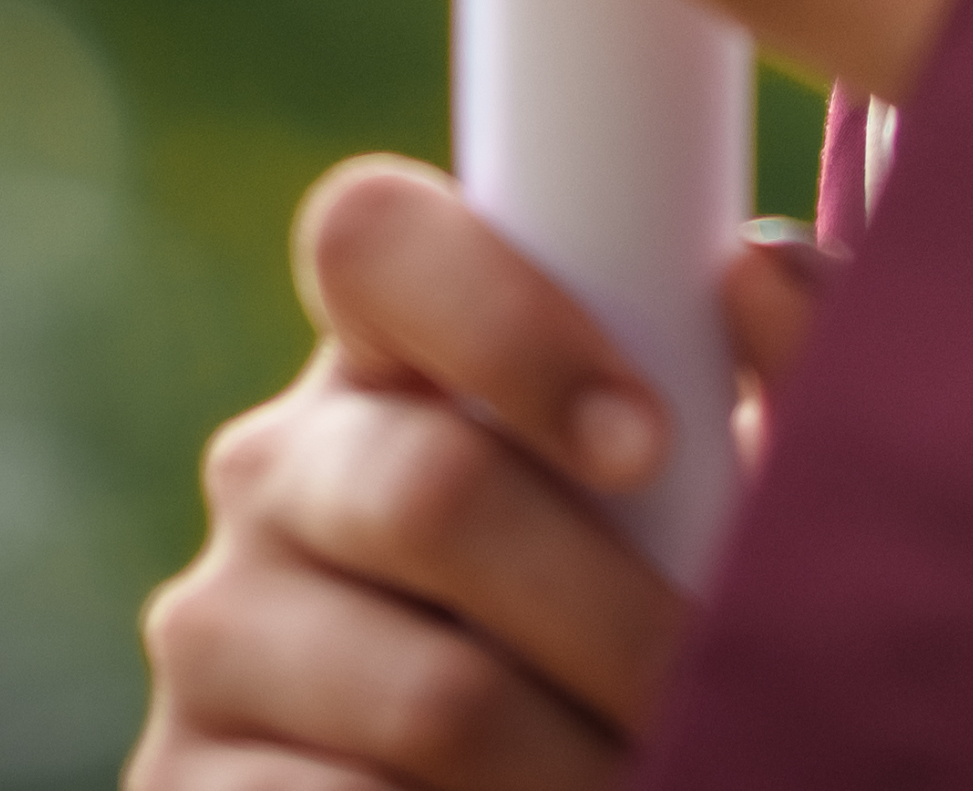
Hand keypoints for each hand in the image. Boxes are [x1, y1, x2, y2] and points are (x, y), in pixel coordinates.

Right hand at [130, 159, 820, 790]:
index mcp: (392, 357)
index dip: (508, 323)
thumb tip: (750, 275)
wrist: (542, 779)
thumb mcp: (717, 486)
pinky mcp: (188, 786)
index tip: (648, 442)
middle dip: (622, 615)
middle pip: (434, 494)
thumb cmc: (652, 618)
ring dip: (585, 763)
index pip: (371, 236)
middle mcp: (277, 472)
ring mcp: (215, 634)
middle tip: (718, 685)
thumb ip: (784, 359)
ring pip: (431, 697)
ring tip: (669, 774)